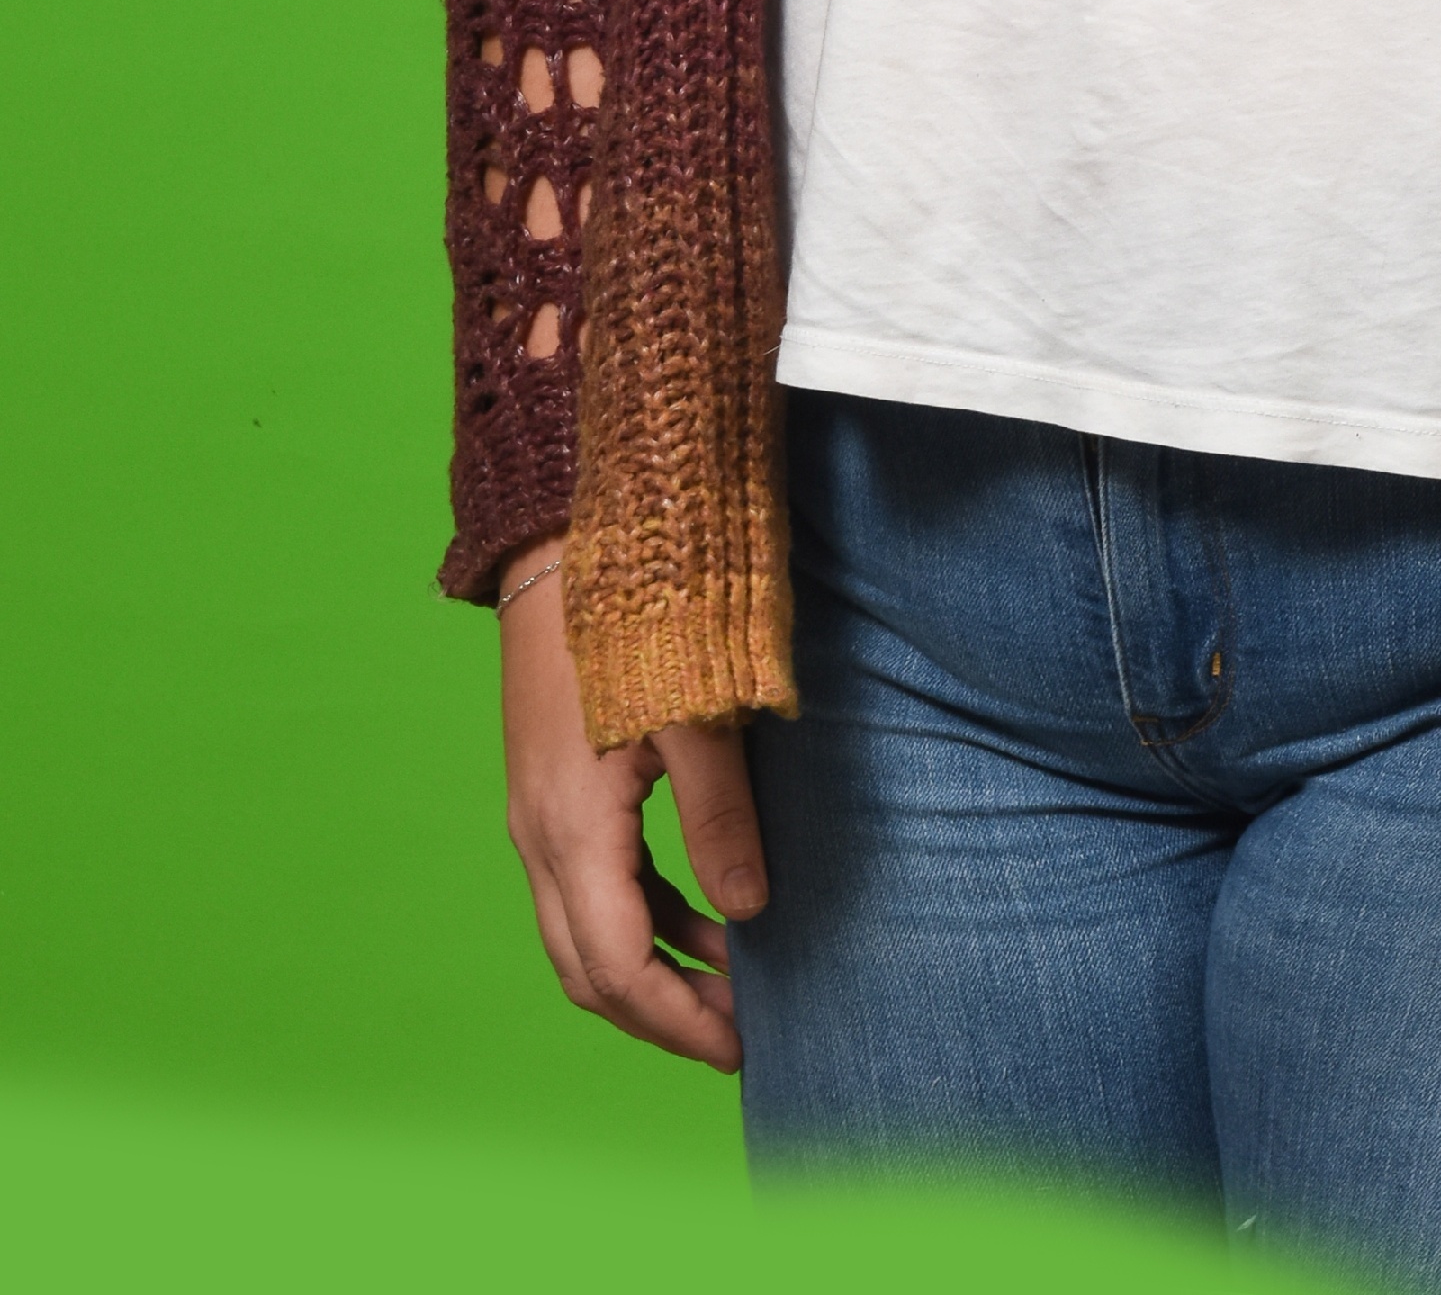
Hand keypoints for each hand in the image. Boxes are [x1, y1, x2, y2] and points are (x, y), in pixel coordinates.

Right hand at [497, 539, 769, 1070]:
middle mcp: (539, 839)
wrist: (562, 546)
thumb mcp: (696, 718)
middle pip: (590, 972)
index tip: (741, 1046)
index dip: (678, 1021)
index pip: (618, 969)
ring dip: (654, 971)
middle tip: (741, 1034)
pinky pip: (592, 889)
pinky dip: (645, 919)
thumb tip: (750, 912)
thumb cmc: (638, 619)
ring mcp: (538, 819)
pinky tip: (708, 915)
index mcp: (571, 831)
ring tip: (737, 984)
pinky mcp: (552, 795)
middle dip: (662, 1016)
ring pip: (585, 937)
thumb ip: (721, 817)